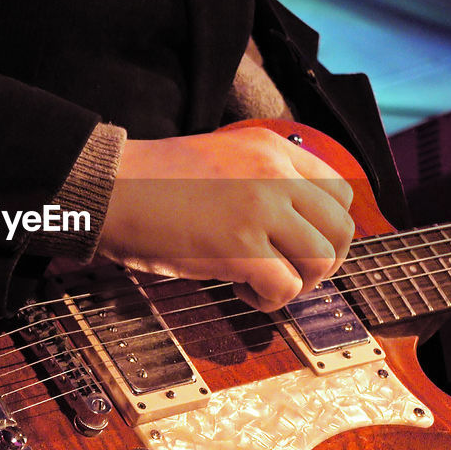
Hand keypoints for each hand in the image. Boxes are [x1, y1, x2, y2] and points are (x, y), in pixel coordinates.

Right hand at [96, 127, 354, 311]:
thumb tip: (295, 223)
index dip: (328, 227)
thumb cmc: (153, 180)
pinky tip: (243, 293)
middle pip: (341, 228)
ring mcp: (260, 210)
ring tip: (266, 284)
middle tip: (294, 273)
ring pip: (322, 260)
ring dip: (301, 283)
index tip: (304, 244)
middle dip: (325, 261)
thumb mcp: (221, 156)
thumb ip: (261, 177)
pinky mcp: (240, 248)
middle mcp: (274, 174)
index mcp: (271, 148)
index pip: (340, 191)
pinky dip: (272, 301)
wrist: (109, 187)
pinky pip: (287, 288)